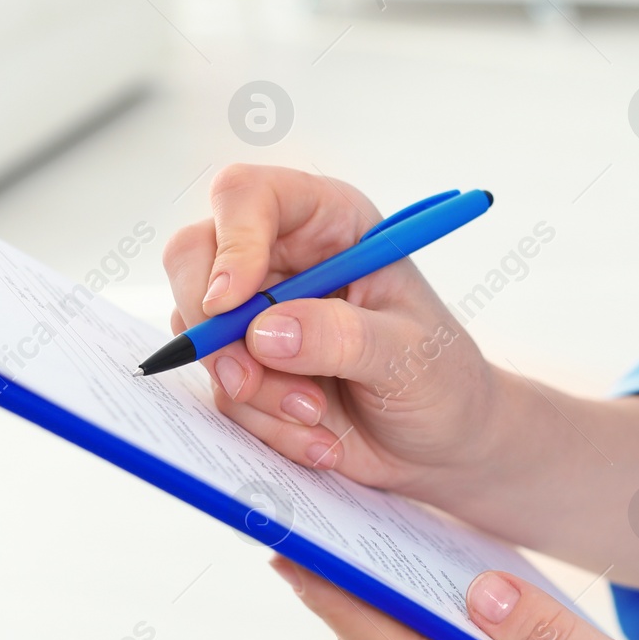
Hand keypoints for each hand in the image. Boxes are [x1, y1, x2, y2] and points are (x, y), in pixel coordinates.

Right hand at [163, 166, 497, 492]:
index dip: (230, 242)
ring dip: (253, 389)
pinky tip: (319, 435)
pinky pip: (220, 391)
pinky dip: (263, 423)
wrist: (444, 442)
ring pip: (200, 334)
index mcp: (329, 223)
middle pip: (194, 257)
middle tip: (248, 380)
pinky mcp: (248, 366)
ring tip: (318, 413)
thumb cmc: (441, 379)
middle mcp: (283, 258)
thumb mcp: (408, 353)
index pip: (249, 196)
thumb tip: (265, 334)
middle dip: (213, 328)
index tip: (230, 302)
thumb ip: (341, 336)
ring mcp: (257, 314)